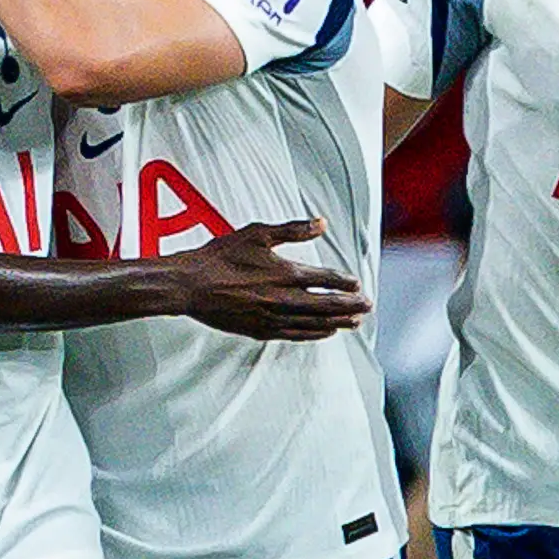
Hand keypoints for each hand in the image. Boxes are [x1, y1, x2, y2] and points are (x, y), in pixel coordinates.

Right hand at [168, 214, 371, 340]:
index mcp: (286, 273)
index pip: (326, 279)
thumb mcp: (257, 233)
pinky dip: (315, 334)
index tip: (357, 283)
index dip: (345, 282)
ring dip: (338, 322)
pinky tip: (325, 332)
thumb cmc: (220, 257)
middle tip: (367, 306)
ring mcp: (273, 318)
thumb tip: (321, 223)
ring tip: (354, 322)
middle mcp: (284, 299)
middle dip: (351, 306)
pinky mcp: (261, 331)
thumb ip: (293, 230)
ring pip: (315, 324)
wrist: (191, 285)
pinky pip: (296, 335)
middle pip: (328, 305)